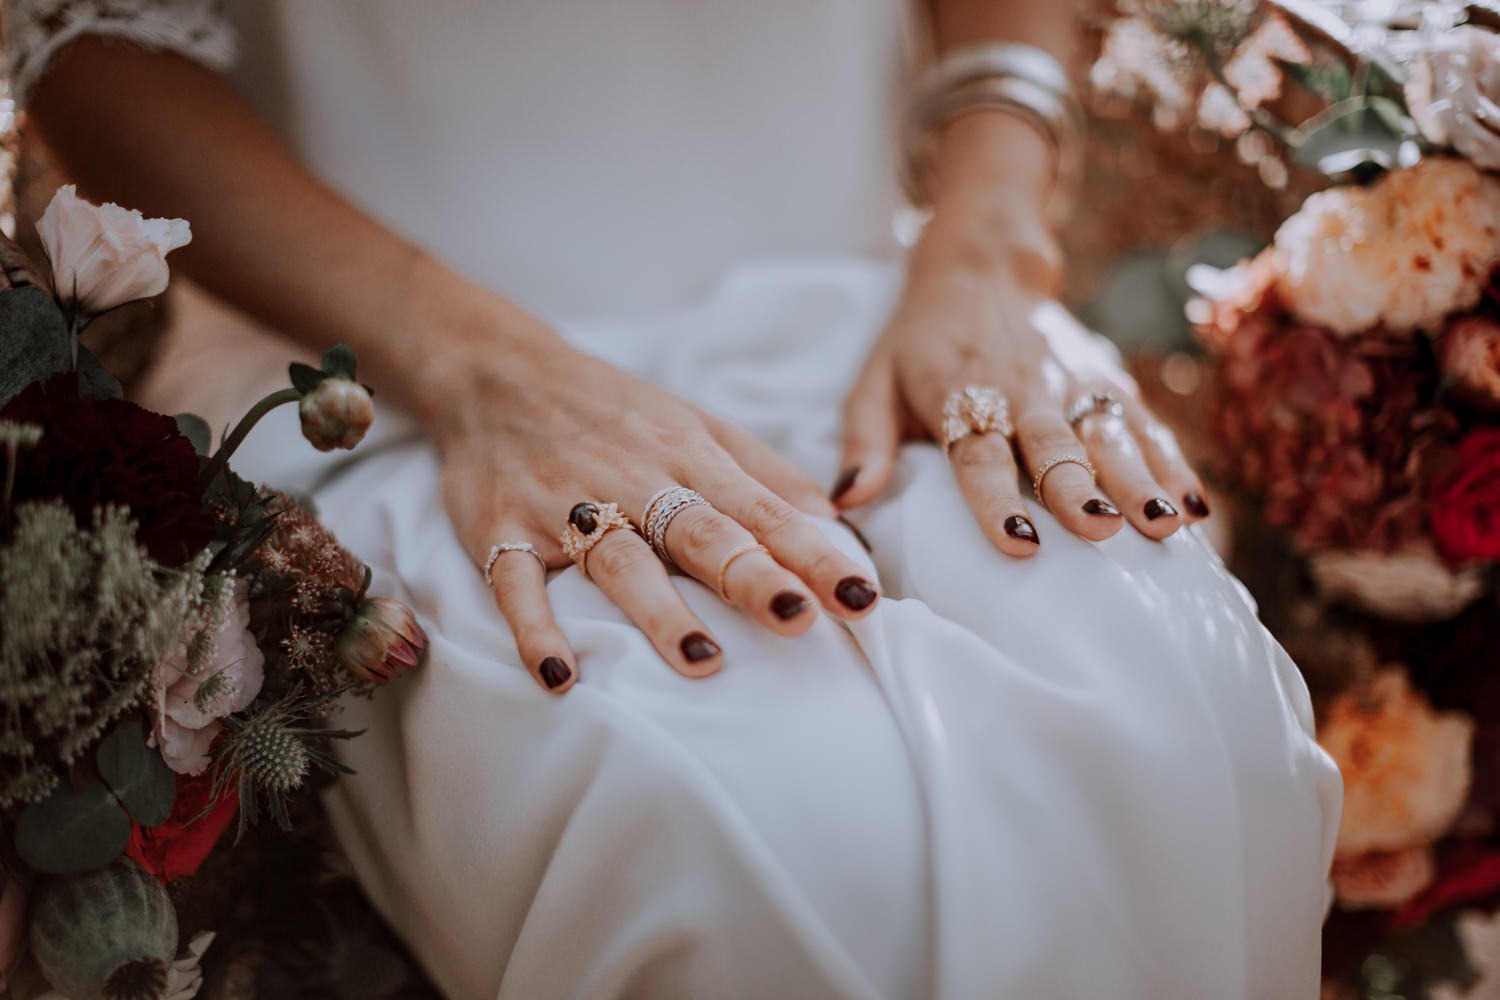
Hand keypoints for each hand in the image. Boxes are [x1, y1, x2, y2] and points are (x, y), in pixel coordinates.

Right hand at [430, 321, 881, 693]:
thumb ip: (763, 474)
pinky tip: (560, 676)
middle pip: (701, 533)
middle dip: (752, 576)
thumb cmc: (613, 409)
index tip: (862, 597)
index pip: (763, 512)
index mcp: (689, 458)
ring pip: (619, 560)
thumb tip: (834, 519)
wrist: (497, 371)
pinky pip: (517, 582)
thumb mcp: (695, 425)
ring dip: (659, 611)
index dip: (813, 555)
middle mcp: (634, 480)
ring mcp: (565, 505)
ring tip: (702, 663)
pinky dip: (535, 629)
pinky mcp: (501, 529)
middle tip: (798, 619)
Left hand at [832, 211, 1208, 555]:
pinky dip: (1172, 462)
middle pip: (1054, 445)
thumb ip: (864, 442)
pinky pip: (1142, 424)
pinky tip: (1195, 506)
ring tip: (1167, 523)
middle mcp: (1022, 389)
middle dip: (1080, 488)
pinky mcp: (1104, 380)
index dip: (997, 498)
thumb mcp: (874, 381)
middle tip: (1102, 529)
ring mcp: (1071, 383)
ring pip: (1109, 435)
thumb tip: (847, 502)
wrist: (981, 266)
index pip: (978, 452)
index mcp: (959, 393)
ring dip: (1139, 479)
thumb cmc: (919, 342)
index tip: (1019, 542)